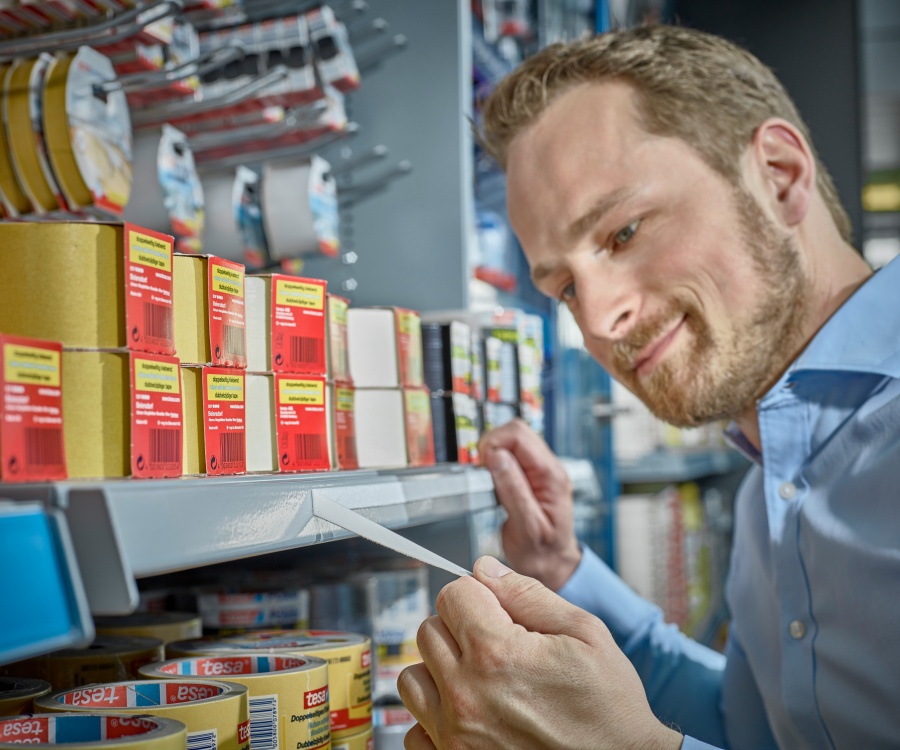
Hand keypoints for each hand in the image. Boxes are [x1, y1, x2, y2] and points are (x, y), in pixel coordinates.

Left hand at [398, 557, 682, 749]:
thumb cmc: (609, 710)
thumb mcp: (585, 634)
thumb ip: (528, 595)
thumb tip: (485, 570)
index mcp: (497, 654)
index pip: (453, 594)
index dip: (479, 595)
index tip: (499, 611)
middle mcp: (466, 696)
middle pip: (429, 630)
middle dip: (460, 627)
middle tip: (498, 645)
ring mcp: (454, 737)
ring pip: (413, 677)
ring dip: (441, 671)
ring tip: (482, 681)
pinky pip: (415, 730)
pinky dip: (436, 719)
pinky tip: (472, 716)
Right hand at [479, 419, 580, 589]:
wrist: (552, 564)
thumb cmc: (542, 553)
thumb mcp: (527, 527)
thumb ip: (513, 491)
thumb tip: (497, 457)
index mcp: (551, 475)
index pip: (519, 435)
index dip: (494, 444)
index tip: (483, 467)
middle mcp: (547, 467)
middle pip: (514, 431)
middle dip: (491, 448)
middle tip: (484, 475)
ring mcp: (539, 470)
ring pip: (510, 441)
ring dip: (493, 457)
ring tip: (491, 484)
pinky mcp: (529, 475)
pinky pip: (509, 456)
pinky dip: (495, 465)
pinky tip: (495, 485)